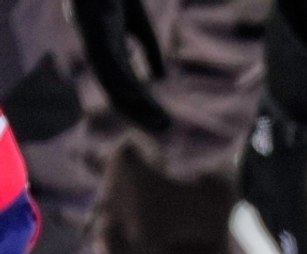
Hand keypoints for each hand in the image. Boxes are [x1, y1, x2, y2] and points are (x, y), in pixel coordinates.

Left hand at [68, 0, 170, 131]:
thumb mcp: (141, 28)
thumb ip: (149, 53)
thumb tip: (160, 79)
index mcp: (112, 57)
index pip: (128, 91)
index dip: (146, 108)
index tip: (165, 122)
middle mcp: (102, 56)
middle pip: (120, 94)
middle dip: (142, 113)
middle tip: (166, 127)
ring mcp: (97, 46)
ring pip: (113, 84)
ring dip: (135, 103)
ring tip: (157, 118)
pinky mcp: (96, 33)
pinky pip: (106, 61)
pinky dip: (120, 80)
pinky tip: (135, 92)